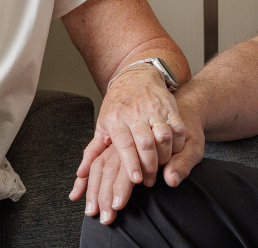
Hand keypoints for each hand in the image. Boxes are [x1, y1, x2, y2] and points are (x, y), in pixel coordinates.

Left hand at [71, 97, 206, 224]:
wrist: (136, 76)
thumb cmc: (117, 105)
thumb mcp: (102, 125)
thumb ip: (93, 151)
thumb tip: (80, 174)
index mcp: (115, 118)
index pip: (124, 143)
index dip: (131, 163)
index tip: (136, 180)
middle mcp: (134, 113)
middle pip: (145, 143)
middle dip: (149, 165)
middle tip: (149, 180)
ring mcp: (153, 109)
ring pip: (162, 136)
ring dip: (164, 156)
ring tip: (161, 168)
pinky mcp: (169, 107)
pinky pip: (177, 128)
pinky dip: (177, 143)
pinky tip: (173, 153)